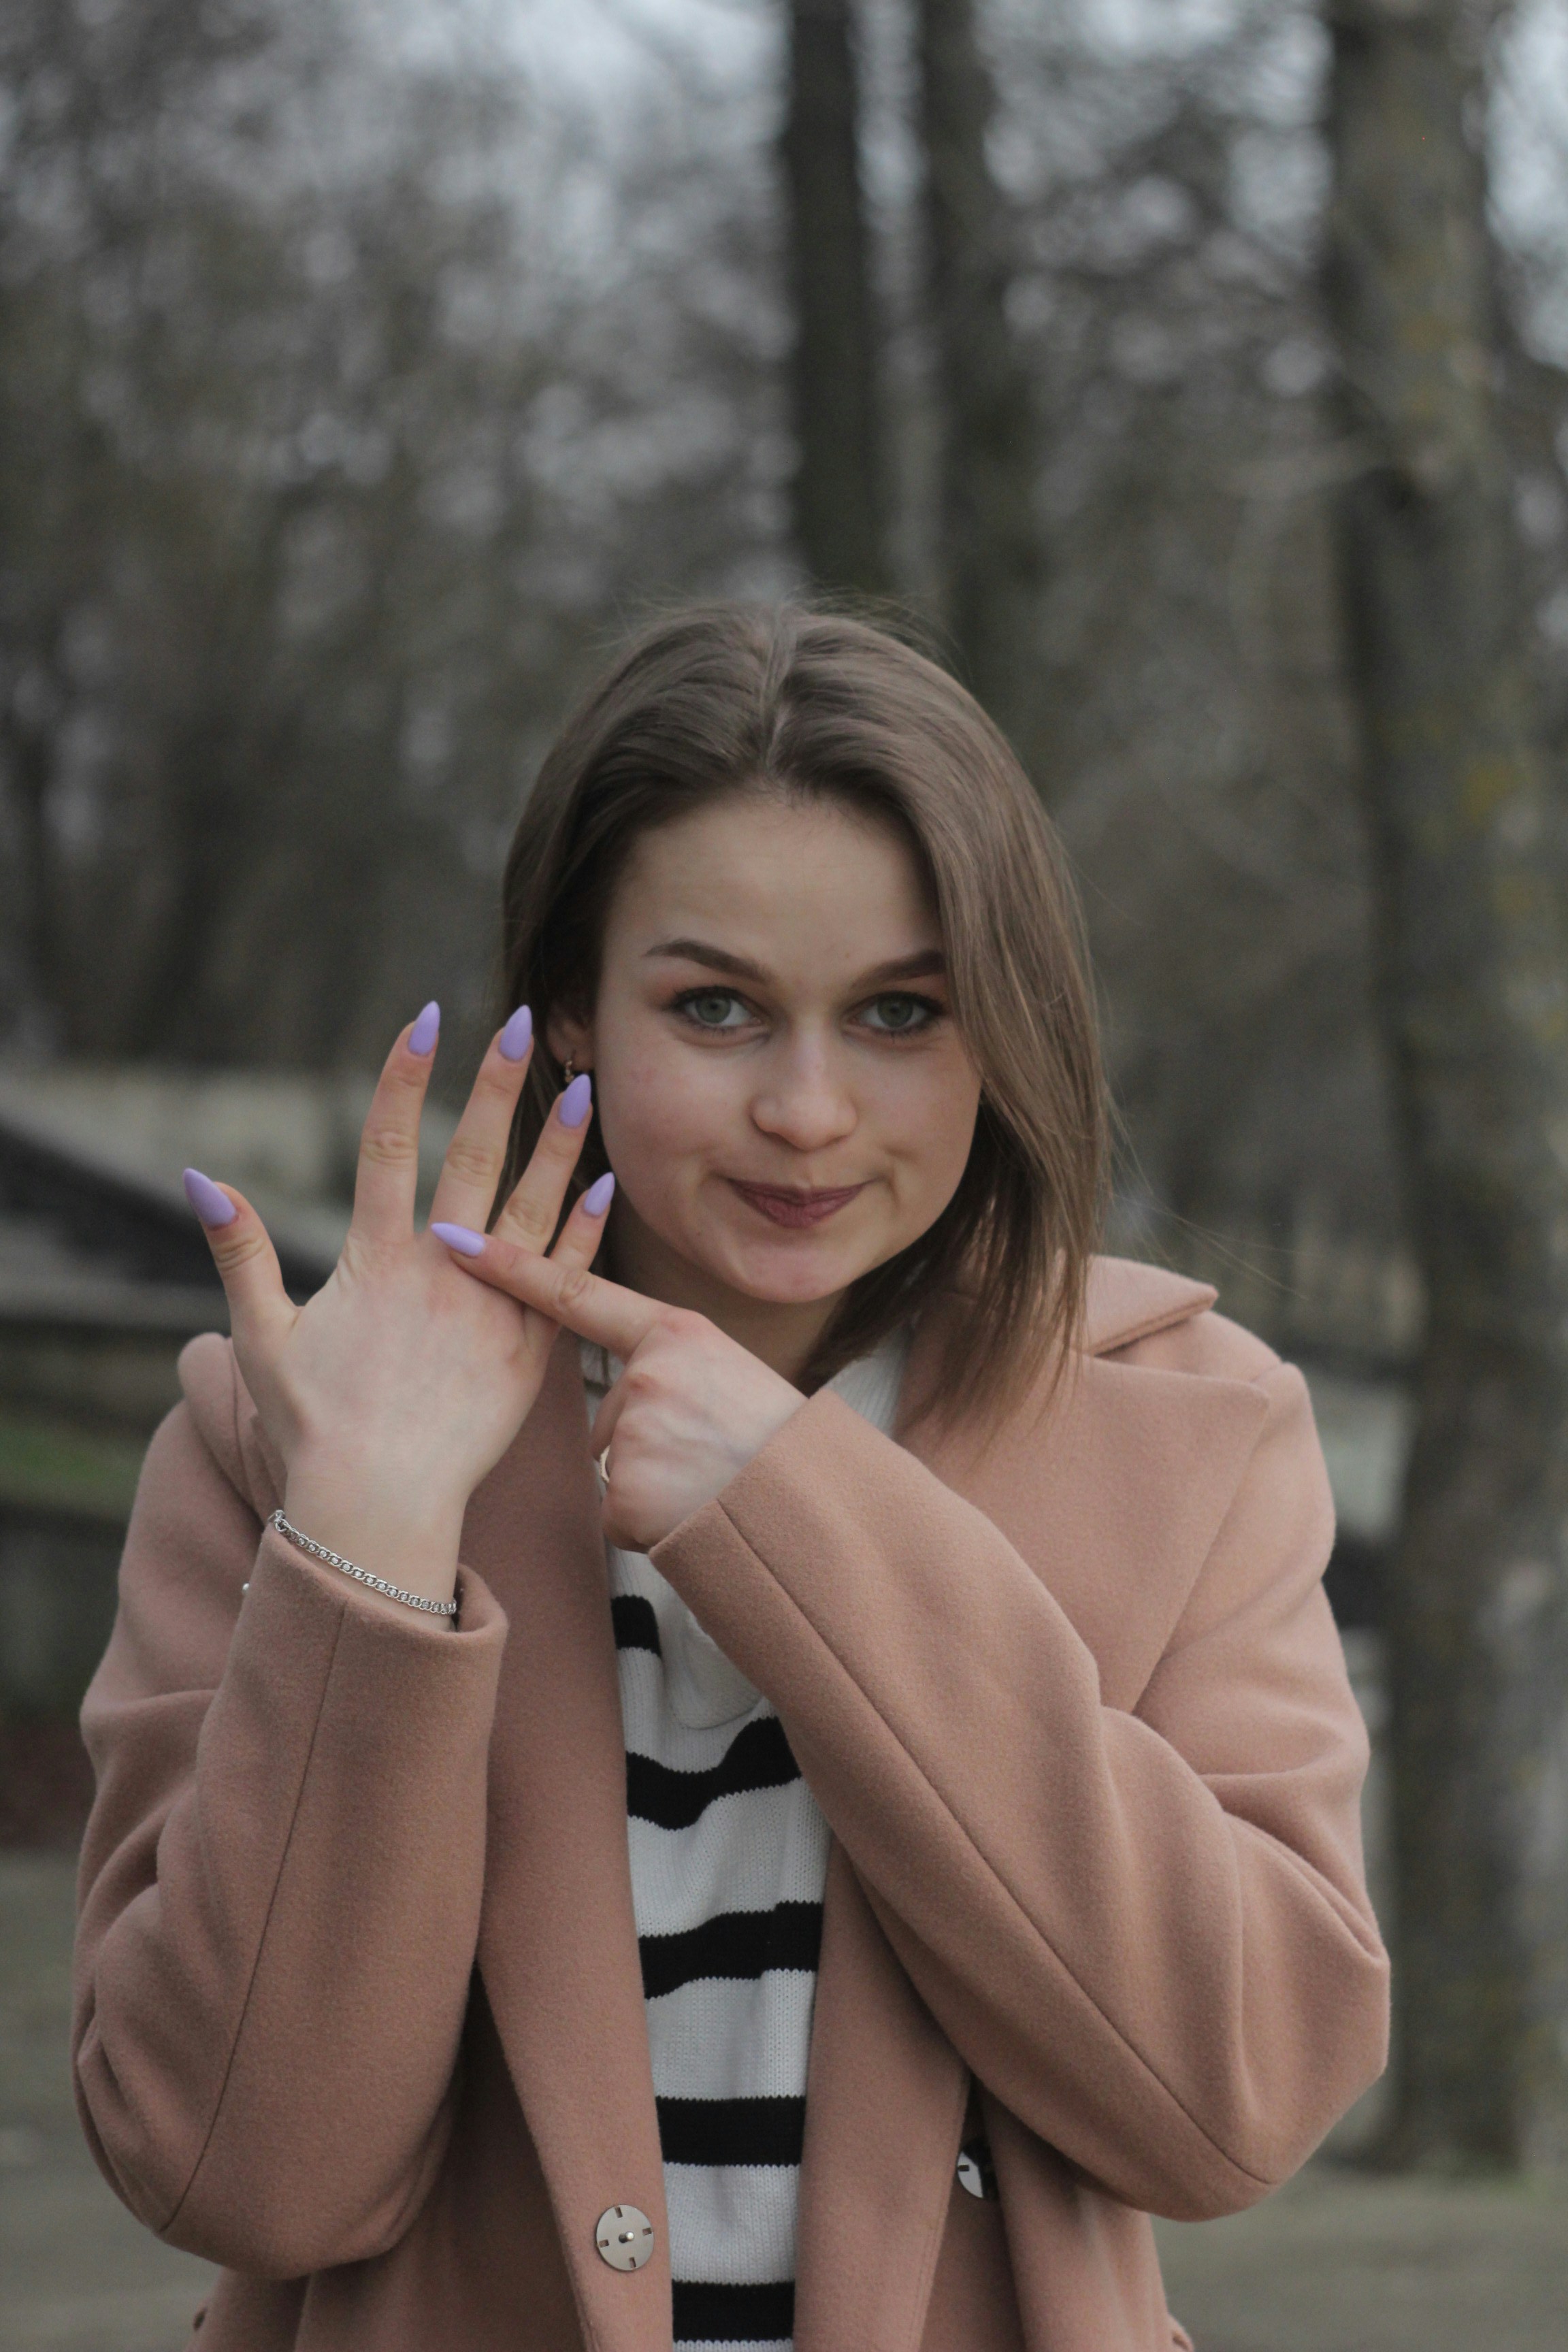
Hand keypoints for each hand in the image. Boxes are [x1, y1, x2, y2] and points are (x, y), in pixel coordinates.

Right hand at [184, 1005, 611, 1601]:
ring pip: (533, 1207)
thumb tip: (199, 1178)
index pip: (388, 1145)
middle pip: (473, 1157)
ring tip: (582, 1085)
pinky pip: (564, 1277)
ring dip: (558, 1142)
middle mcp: (439, 1272)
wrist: (379, 1506)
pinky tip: (601, 1183)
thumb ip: (239, 1252)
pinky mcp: (529, 1350)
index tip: (423, 1019)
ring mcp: (490, 1308)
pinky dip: (582, 1228)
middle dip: (496, 1083)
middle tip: (522, 1020)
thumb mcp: (261, 1336)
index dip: (404, 1077)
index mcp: (375, 1261)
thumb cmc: (314, 1427)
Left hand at [426, 1232, 804, 1551]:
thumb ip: (667, 1370)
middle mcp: (648, 1374)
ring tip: (707, 1484)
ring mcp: (635, 1432)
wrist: (811, 1506)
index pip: (577, 1295)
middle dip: (645, 1446)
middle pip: (609, 1416)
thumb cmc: (776, 1442)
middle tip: (709, 1455)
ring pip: (615, 1465)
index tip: (456, 1239)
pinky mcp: (627, 1492)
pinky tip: (691, 1513)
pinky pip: (618, 1512)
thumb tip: (617, 1414)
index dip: (511, 1266)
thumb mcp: (727, 1373)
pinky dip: (650, 1522)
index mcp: (675, 1334)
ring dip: (652, 1485)